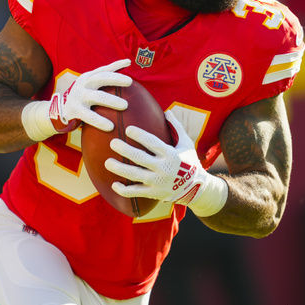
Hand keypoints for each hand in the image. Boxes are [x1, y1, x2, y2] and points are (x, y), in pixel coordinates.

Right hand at [49, 58, 131, 132]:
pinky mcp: (75, 110)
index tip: (128, 62)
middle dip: (115, 78)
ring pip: (97, 97)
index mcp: (88, 77)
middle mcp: (83, 84)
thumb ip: (104, 82)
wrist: (60, 111)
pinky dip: (100, 121)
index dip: (116, 65)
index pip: (103, 69)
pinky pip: (90, 116)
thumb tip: (127, 75)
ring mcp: (79, 96)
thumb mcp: (90, 88)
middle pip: (101, 78)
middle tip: (129, 81)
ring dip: (112, 100)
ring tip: (125, 105)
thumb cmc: (82, 98)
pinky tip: (110, 127)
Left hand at [105, 111, 227, 215]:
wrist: (197, 188)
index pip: (153, 143)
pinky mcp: (154, 193)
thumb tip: (166, 111)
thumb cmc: (189, 161)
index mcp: (171, 154)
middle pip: (140, 158)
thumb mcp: (186, 143)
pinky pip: (137, 193)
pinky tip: (114, 185)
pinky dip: (125, 190)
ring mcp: (158, 182)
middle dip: (125, 150)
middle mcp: (164, 168)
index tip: (128, 129)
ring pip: (135, 176)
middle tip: (112, 143)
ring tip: (107, 162)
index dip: (140, 135)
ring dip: (120, 169)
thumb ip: (176, 127)